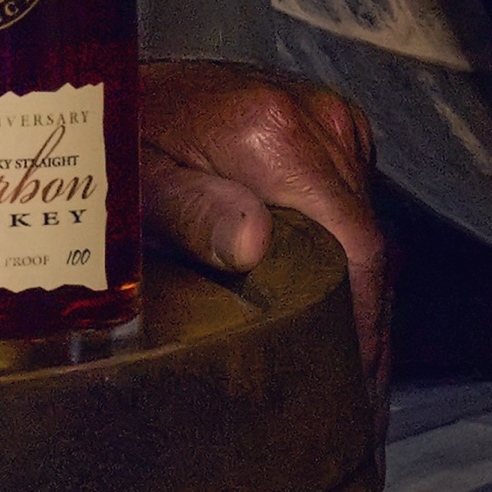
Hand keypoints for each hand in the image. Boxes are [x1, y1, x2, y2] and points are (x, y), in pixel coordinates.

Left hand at [136, 60, 391, 408]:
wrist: (123, 86)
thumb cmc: (120, 139)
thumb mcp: (138, 186)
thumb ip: (193, 213)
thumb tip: (253, 243)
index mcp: (276, 135)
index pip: (356, 247)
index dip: (365, 325)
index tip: (357, 385)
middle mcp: (316, 120)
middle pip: (371, 247)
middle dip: (368, 329)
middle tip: (356, 406)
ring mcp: (328, 122)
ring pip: (369, 233)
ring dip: (364, 303)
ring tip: (350, 376)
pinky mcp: (328, 131)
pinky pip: (355, 210)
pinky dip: (351, 265)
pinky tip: (337, 314)